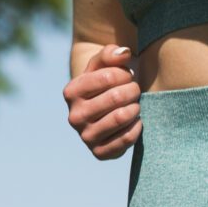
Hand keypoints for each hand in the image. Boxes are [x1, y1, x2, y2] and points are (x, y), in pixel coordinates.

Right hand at [64, 46, 141, 160]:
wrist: (103, 113)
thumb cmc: (106, 84)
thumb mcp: (104, 65)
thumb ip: (111, 54)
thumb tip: (124, 54)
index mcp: (71, 92)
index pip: (107, 77)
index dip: (124, 74)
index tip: (127, 75)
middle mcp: (74, 116)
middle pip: (116, 97)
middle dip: (133, 90)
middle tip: (135, 90)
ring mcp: (85, 136)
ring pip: (121, 117)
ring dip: (135, 108)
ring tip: (135, 104)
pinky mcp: (99, 153)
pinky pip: (126, 138)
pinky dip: (137, 127)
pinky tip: (135, 120)